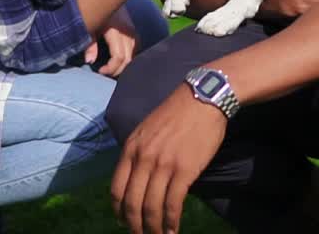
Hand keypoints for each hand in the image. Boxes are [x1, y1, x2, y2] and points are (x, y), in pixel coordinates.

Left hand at [85, 5, 137, 76]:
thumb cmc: (95, 12)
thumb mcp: (90, 27)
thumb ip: (90, 45)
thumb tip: (90, 61)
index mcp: (115, 31)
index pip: (119, 56)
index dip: (111, 68)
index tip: (100, 71)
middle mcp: (127, 32)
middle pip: (128, 59)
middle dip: (117, 70)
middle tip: (105, 73)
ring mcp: (132, 31)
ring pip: (134, 55)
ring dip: (124, 65)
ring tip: (112, 69)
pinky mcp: (134, 30)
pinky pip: (136, 48)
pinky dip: (130, 57)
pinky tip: (121, 61)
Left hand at [111, 86, 226, 233]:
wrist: (202, 99)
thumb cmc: (176, 113)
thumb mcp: (147, 129)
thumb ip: (139, 152)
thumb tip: (137, 179)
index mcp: (131, 148)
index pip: (116, 189)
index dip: (119, 211)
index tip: (123, 222)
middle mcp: (143, 159)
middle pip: (132, 202)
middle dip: (135, 225)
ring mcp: (163, 165)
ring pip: (152, 207)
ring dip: (153, 228)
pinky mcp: (184, 171)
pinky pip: (173, 204)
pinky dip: (171, 222)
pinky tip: (173, 230)